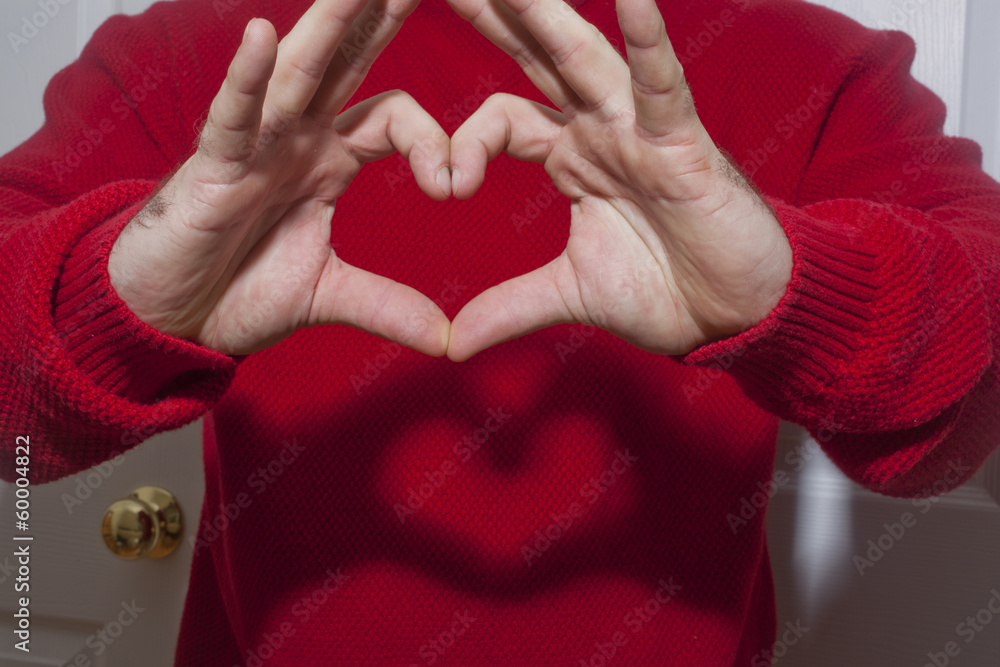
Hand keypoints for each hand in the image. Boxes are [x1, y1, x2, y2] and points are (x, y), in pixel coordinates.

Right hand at [108, 0, 452, 356]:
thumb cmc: (237, 290)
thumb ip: (387, 307)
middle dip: (382, 16)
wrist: (171, 318)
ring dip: (328, 24)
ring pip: (297, 72)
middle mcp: (296, 138)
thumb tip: (446, 339)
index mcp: (328, 159)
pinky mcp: (213, 167)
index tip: (453, 190)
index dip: (432, 142)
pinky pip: (232, 117)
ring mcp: (255, 145)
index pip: (394, 118)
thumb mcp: (328, 296)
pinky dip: (247, 80)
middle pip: (348, 63)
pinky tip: (262, 36)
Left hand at [444, 0, 792, 360]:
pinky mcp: (683, 144)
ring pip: (584, 57)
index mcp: (571, 158)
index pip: (500, 119)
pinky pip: (662, 85)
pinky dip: (648, 42)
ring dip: (546, 14)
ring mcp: (639, 131)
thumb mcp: (570, 295)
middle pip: (535, 57)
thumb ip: (510, 308)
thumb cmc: (667, 293)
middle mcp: (600, 130)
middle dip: (494, 13)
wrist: (732, 318)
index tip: (445, 188)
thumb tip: (453, 343)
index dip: (463, 143)